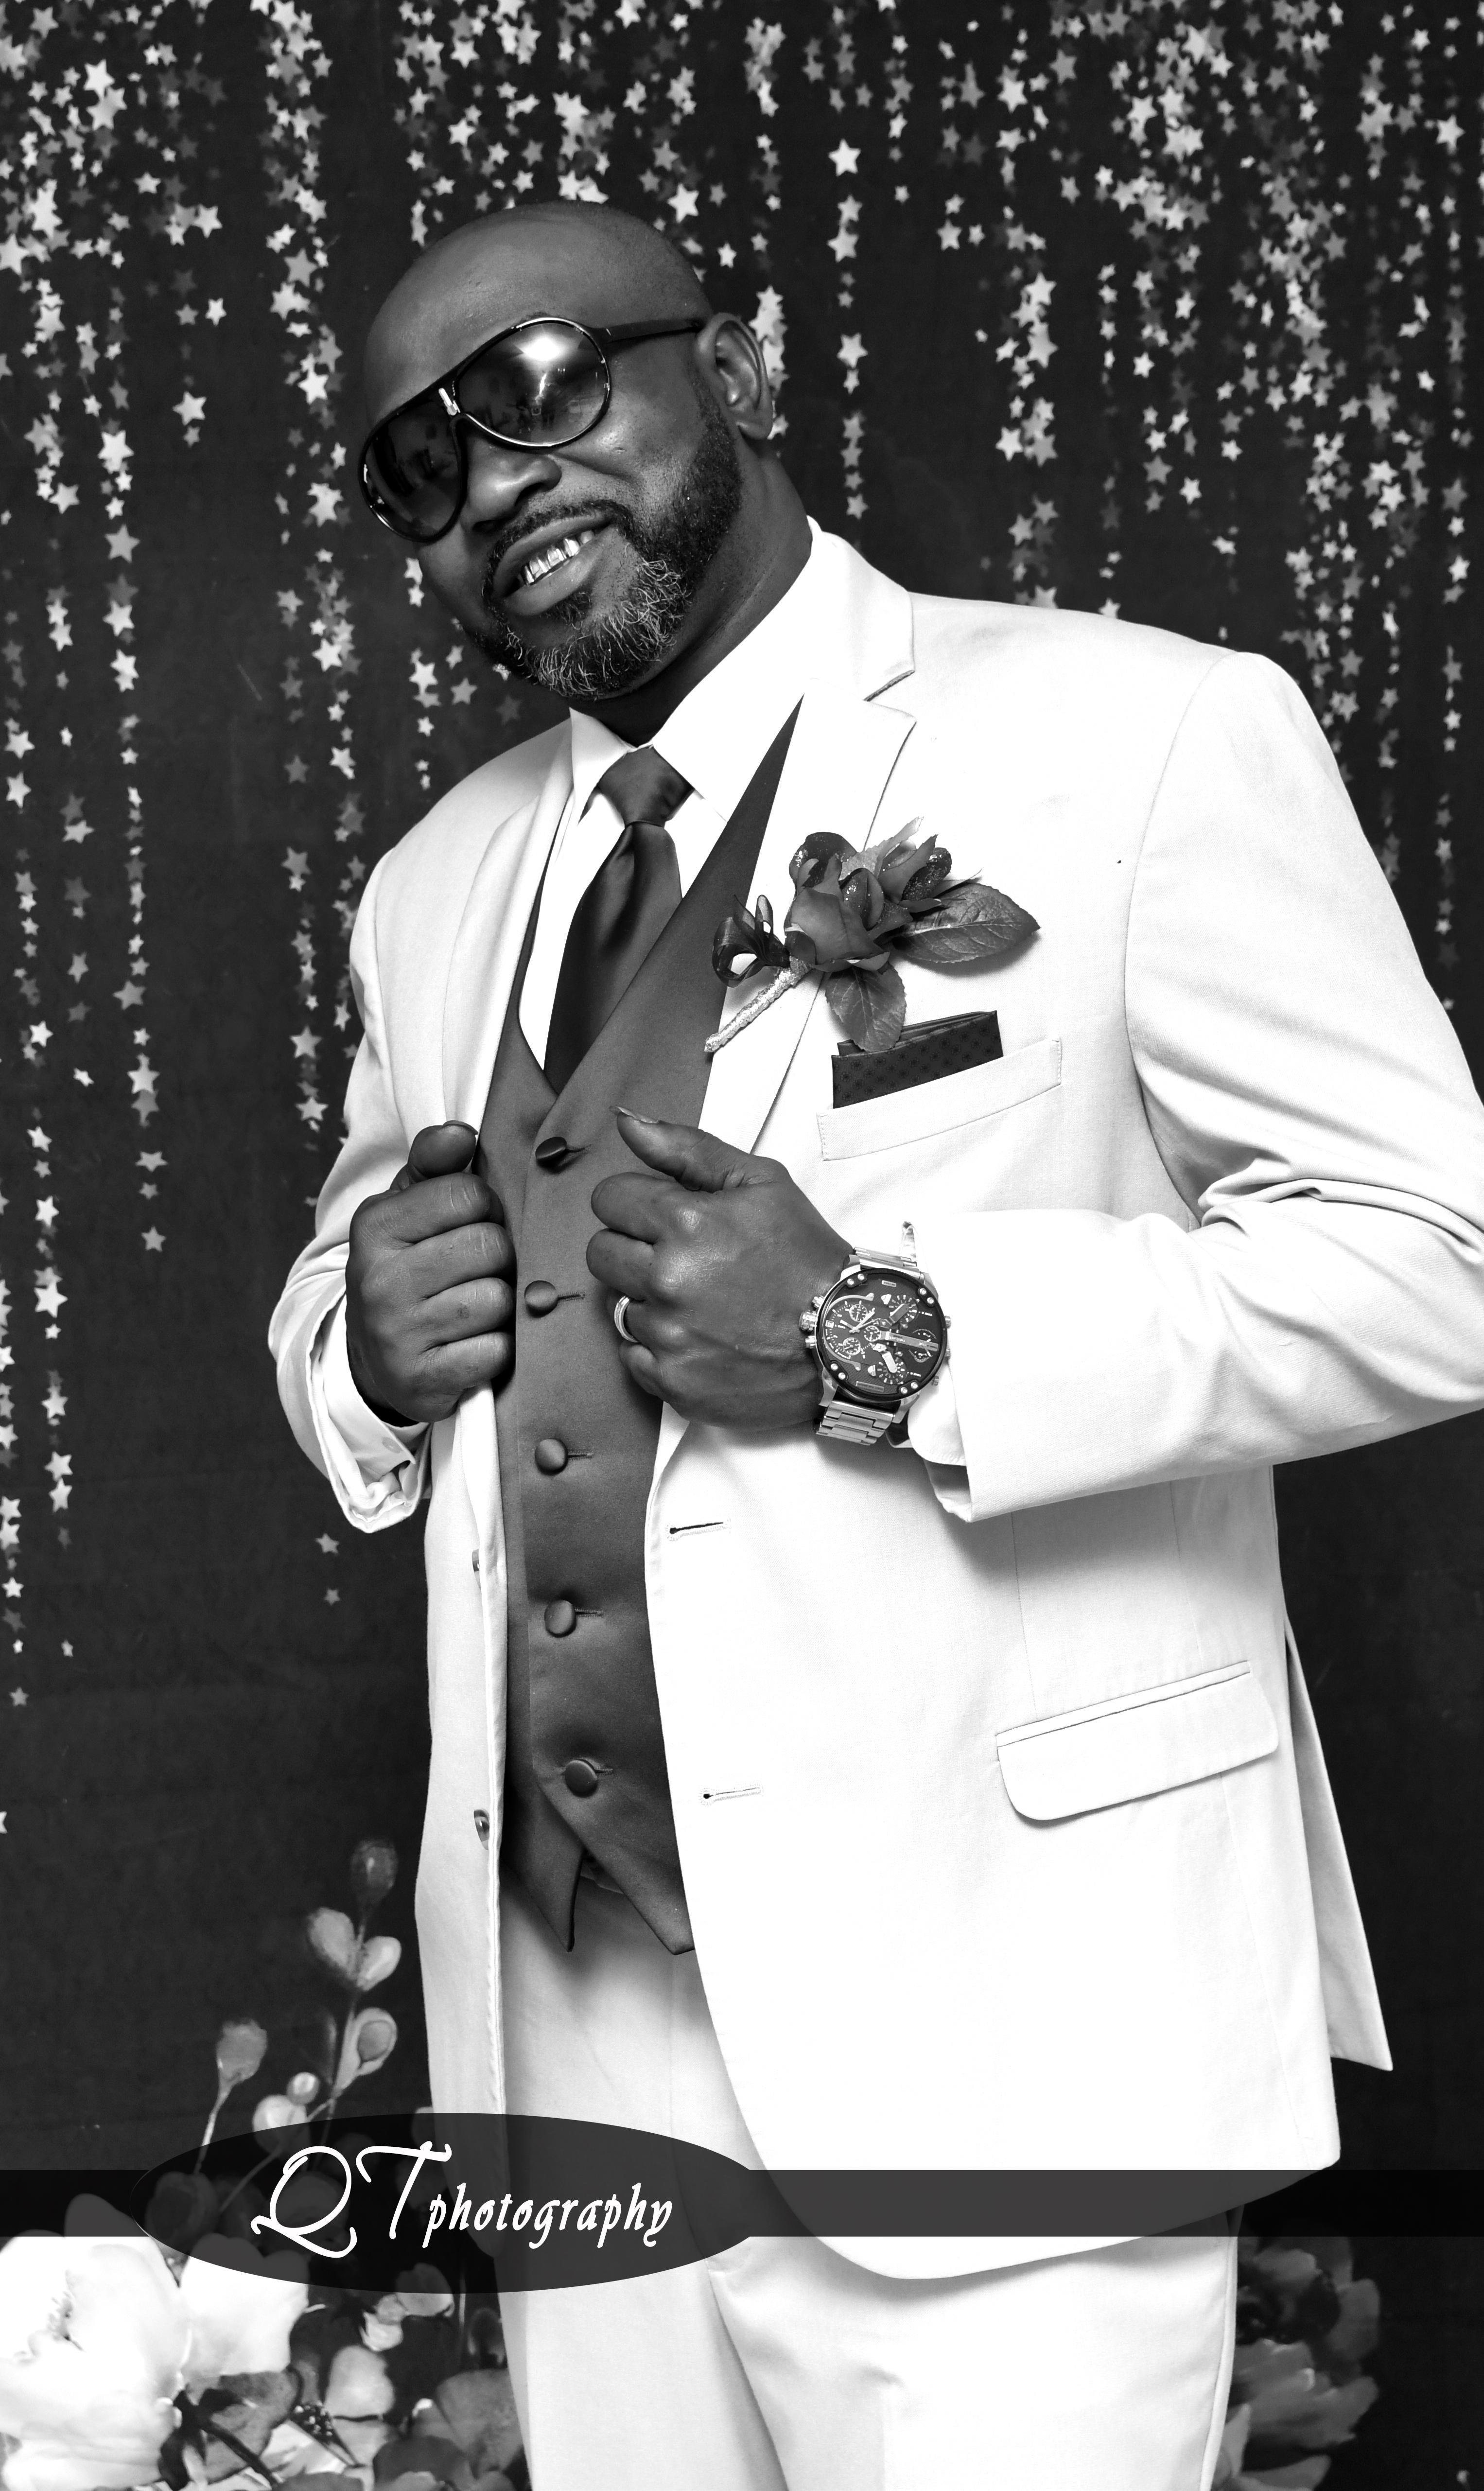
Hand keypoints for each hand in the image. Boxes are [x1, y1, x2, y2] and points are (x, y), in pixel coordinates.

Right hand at [345, 1121, 514, 1424]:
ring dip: (501, 1306)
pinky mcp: (421, 1380)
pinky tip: (477, 1344)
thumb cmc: (404, 1271)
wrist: (374, 1360)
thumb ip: (434, 1165)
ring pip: (497, 1299)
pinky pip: (495, 1352)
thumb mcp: (406, 1210)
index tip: (471, 1226)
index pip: (469, 1194)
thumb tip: (463, 1132)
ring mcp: (398, 1333)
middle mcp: (380, 1278)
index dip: (486, 1209)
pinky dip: (498, 1349)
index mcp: (375, 1226)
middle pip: (490, 1246)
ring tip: (478, 1308)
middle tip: (479, 1272)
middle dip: (498, 1258)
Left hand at [586, 1112, 848, 1429]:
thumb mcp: (761, 1182)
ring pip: (619, 1306)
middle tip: (681, 1258)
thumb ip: (686, 1149)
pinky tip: (702, 1338)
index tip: (666, 1216)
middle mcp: (667, 1279)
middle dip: (633, 1248)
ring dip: (651, 1300)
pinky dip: (661, 1348)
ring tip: (703, 1302)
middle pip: (601, 1253)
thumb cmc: (807, 1259)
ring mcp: (667, 1334)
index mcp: (684, 1222)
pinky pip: (635, 1357)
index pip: (609, 1199)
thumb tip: (627, 1122)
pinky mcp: (672, 1380)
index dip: (636, 1203)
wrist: (848, 1339)